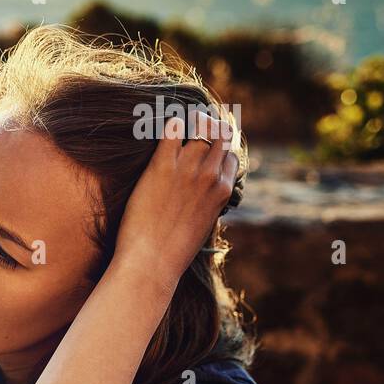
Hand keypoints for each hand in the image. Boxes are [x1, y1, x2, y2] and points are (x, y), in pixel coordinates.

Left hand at [113, 110, 240, 288]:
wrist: (152, 261)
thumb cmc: (173, 250)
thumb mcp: (202, 225)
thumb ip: (206, 203)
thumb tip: (201, 196)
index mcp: (224, 190)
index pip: (230, 155)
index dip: (219, 148)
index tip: (207, 144)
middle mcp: (211, 175)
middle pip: (218, 136)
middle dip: (209, 127)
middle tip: (194, 123)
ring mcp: (188, 169)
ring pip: (199, 129)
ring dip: (192, 122)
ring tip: (179, 122)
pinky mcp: (162, 167)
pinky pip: (172, 131)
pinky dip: (171, 123)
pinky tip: (162, 124)